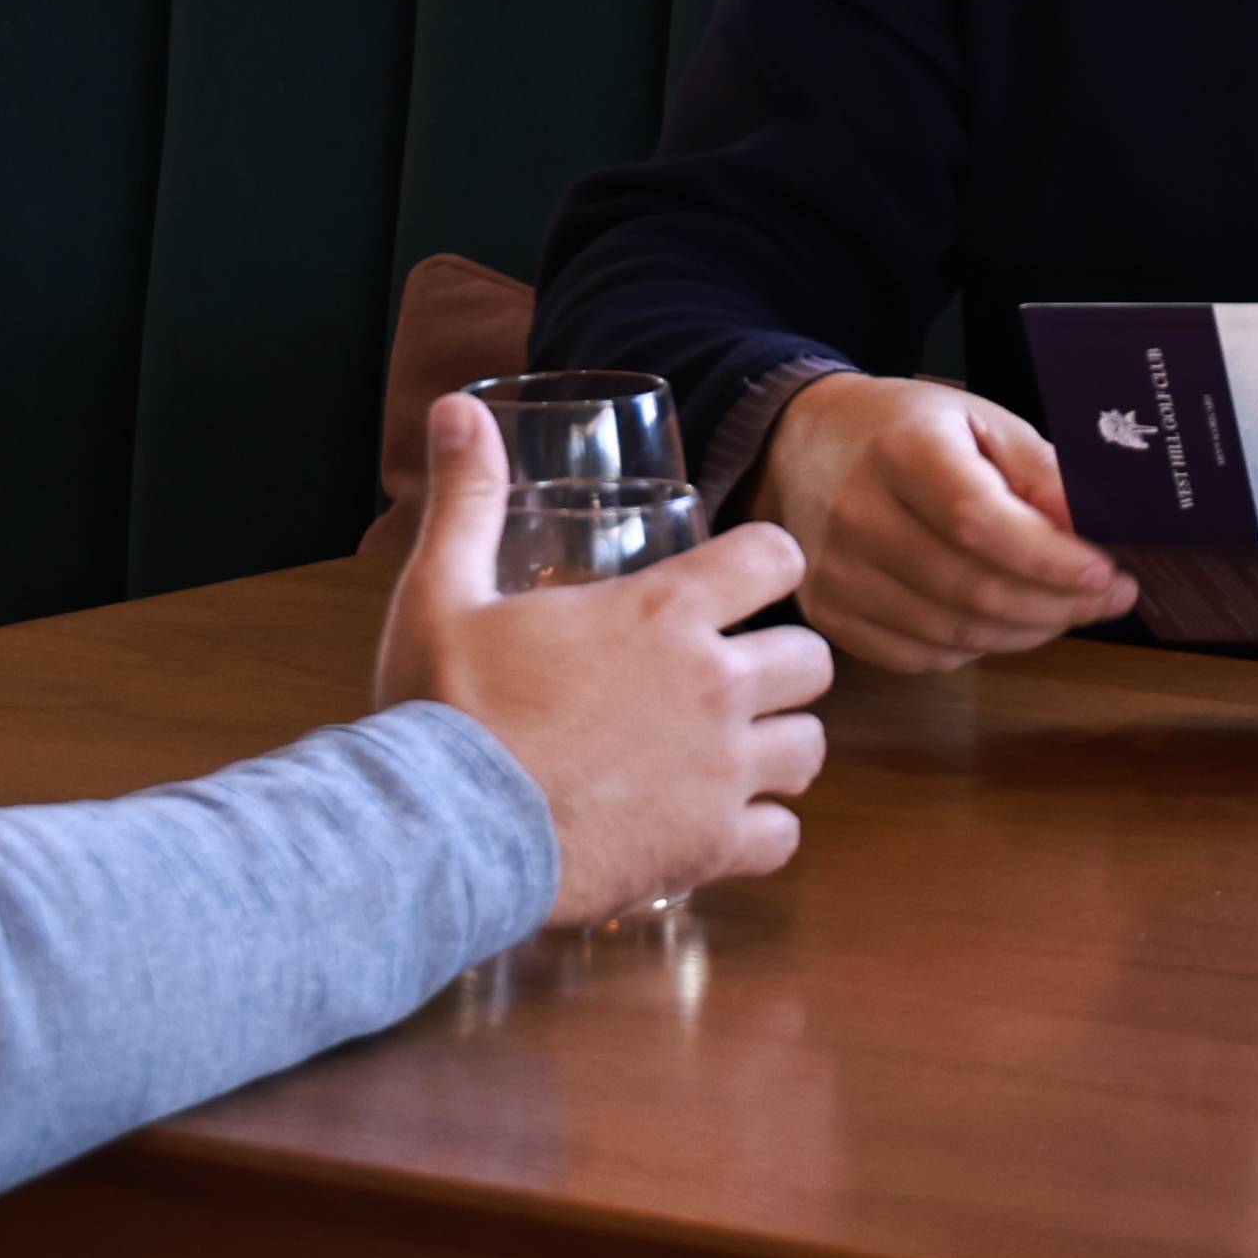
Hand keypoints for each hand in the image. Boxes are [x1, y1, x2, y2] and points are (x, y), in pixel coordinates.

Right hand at [381, 392, 839, 926]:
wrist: (442, 833)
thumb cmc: (444, 709)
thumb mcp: (444, 589)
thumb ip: (468, 497)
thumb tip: (458, 409)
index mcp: (663, 612)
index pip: (776, 558)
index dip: (766, 564)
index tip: (739, 582)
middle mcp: (714, 686)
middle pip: (815, 660)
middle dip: (783, 665)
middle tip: (734, 679)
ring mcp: (721, 772)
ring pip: (812, 749)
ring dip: (779, 748)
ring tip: (732, 756)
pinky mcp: (711, 848)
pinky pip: (783, 839)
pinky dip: (758, 835)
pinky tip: (714, 830)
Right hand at [749, 372, 1143, 674]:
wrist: (801, 445)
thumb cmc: (904, 430)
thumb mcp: (980, 420)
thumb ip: (1040, 471)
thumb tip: (1094, 531)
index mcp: (901, 452)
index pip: (979, 522)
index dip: (1050, 559)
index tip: (1108, 573)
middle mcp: (858, 515)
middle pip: (972, 589)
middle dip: (1057, 605)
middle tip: (1107, 599)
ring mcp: (836, 573)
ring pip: (952, 634)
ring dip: (1025, 632)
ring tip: (1064, 609)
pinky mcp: (829, 614)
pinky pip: (920, 658)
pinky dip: (975, 649)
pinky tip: (1002, 621)